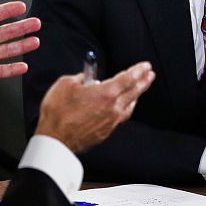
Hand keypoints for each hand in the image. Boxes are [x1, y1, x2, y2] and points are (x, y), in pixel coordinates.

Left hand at [0, 0, 40, 95]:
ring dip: (22, 45)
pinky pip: (0, 70)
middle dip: (21, 27)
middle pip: (5, 32)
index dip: (7, 10)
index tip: (21, 6)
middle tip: (36, 22)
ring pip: (6, 50)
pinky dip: (12, 69)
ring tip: (36, 40)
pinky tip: (24, 66)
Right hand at [34, 61, 154, 153]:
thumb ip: (79, 78)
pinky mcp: (105, 131)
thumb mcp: (65, 84)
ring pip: (129, 106)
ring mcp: (111, 121)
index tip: (145, 66)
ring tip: (139, 90)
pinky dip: (125, 108)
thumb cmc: (58, 113)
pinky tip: (122, 107)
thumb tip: (86, 78)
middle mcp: (112, 107)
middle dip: (143, 81)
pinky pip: (120, 117)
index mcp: (105, 93)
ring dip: (136, 96)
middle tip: (150, 74)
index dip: (138, 70)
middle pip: (134, 92)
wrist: (56, 140)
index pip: (128, 78)